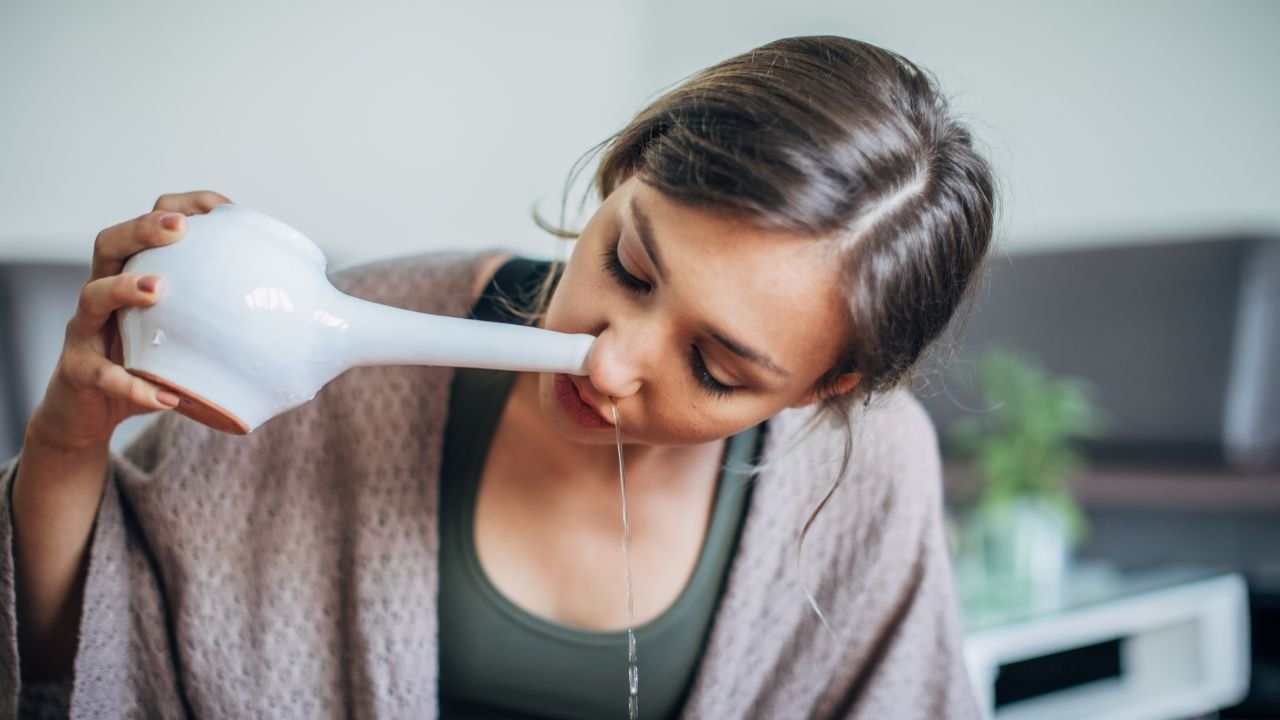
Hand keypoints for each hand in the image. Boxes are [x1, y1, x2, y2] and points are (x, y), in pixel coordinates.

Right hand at [25, 191, 232, 451]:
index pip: (150, 224)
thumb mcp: (196, 337)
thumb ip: (243, 321)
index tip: (222, 208)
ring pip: (93, 296)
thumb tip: (329, 317)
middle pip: (111, 244)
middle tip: (179, 228)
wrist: (93, 415)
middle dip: (142, 228)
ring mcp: (86, 330)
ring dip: (124, 288)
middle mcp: (104, 291)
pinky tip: (166, 397)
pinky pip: (101, 375)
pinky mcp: (77, 371)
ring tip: (158, 289)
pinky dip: (133, 385)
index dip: (182, 207)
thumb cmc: (154, 368)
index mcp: (135, 274)